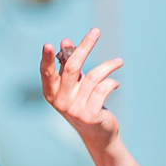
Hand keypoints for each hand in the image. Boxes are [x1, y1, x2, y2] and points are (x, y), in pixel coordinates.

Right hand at [39, 28, 123, 156]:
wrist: (97, 134)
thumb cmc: (84, 103)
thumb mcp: (75, 84)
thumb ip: (68, 64)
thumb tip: (65, 40)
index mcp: (51, 92)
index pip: (47, 73)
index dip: (47, 59)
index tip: (48, 44)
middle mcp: (60, 101)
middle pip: (72, 68)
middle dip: (85, 47)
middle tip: (96, 31)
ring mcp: (75, 110)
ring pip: (93, 77)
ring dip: (108, 66)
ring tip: (119, 62)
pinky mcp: (90, 115)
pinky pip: (103, 89)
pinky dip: (112, 83)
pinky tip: (116, 83)